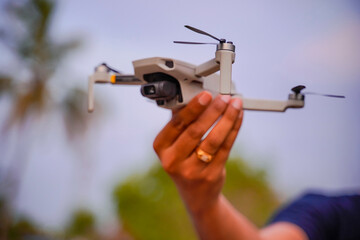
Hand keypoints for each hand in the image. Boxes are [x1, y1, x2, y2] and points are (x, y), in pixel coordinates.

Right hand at [153, 91, 243, 212]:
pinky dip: (233, 130)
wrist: (196, 194)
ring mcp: (192, 171)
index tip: (205, 95)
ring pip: (213, 140)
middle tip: (223, 97)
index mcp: (161, 148)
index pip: (177, 124)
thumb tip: (193, 96)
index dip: (193, 108)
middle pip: (195, 131)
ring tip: (235, 105)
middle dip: (212, 111)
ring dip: (226, 119)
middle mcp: (173, 161)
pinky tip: (238, 117)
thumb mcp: (174, 143)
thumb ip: (181, 122)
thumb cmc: (184, 160)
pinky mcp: (211, 175)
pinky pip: (225, 148)